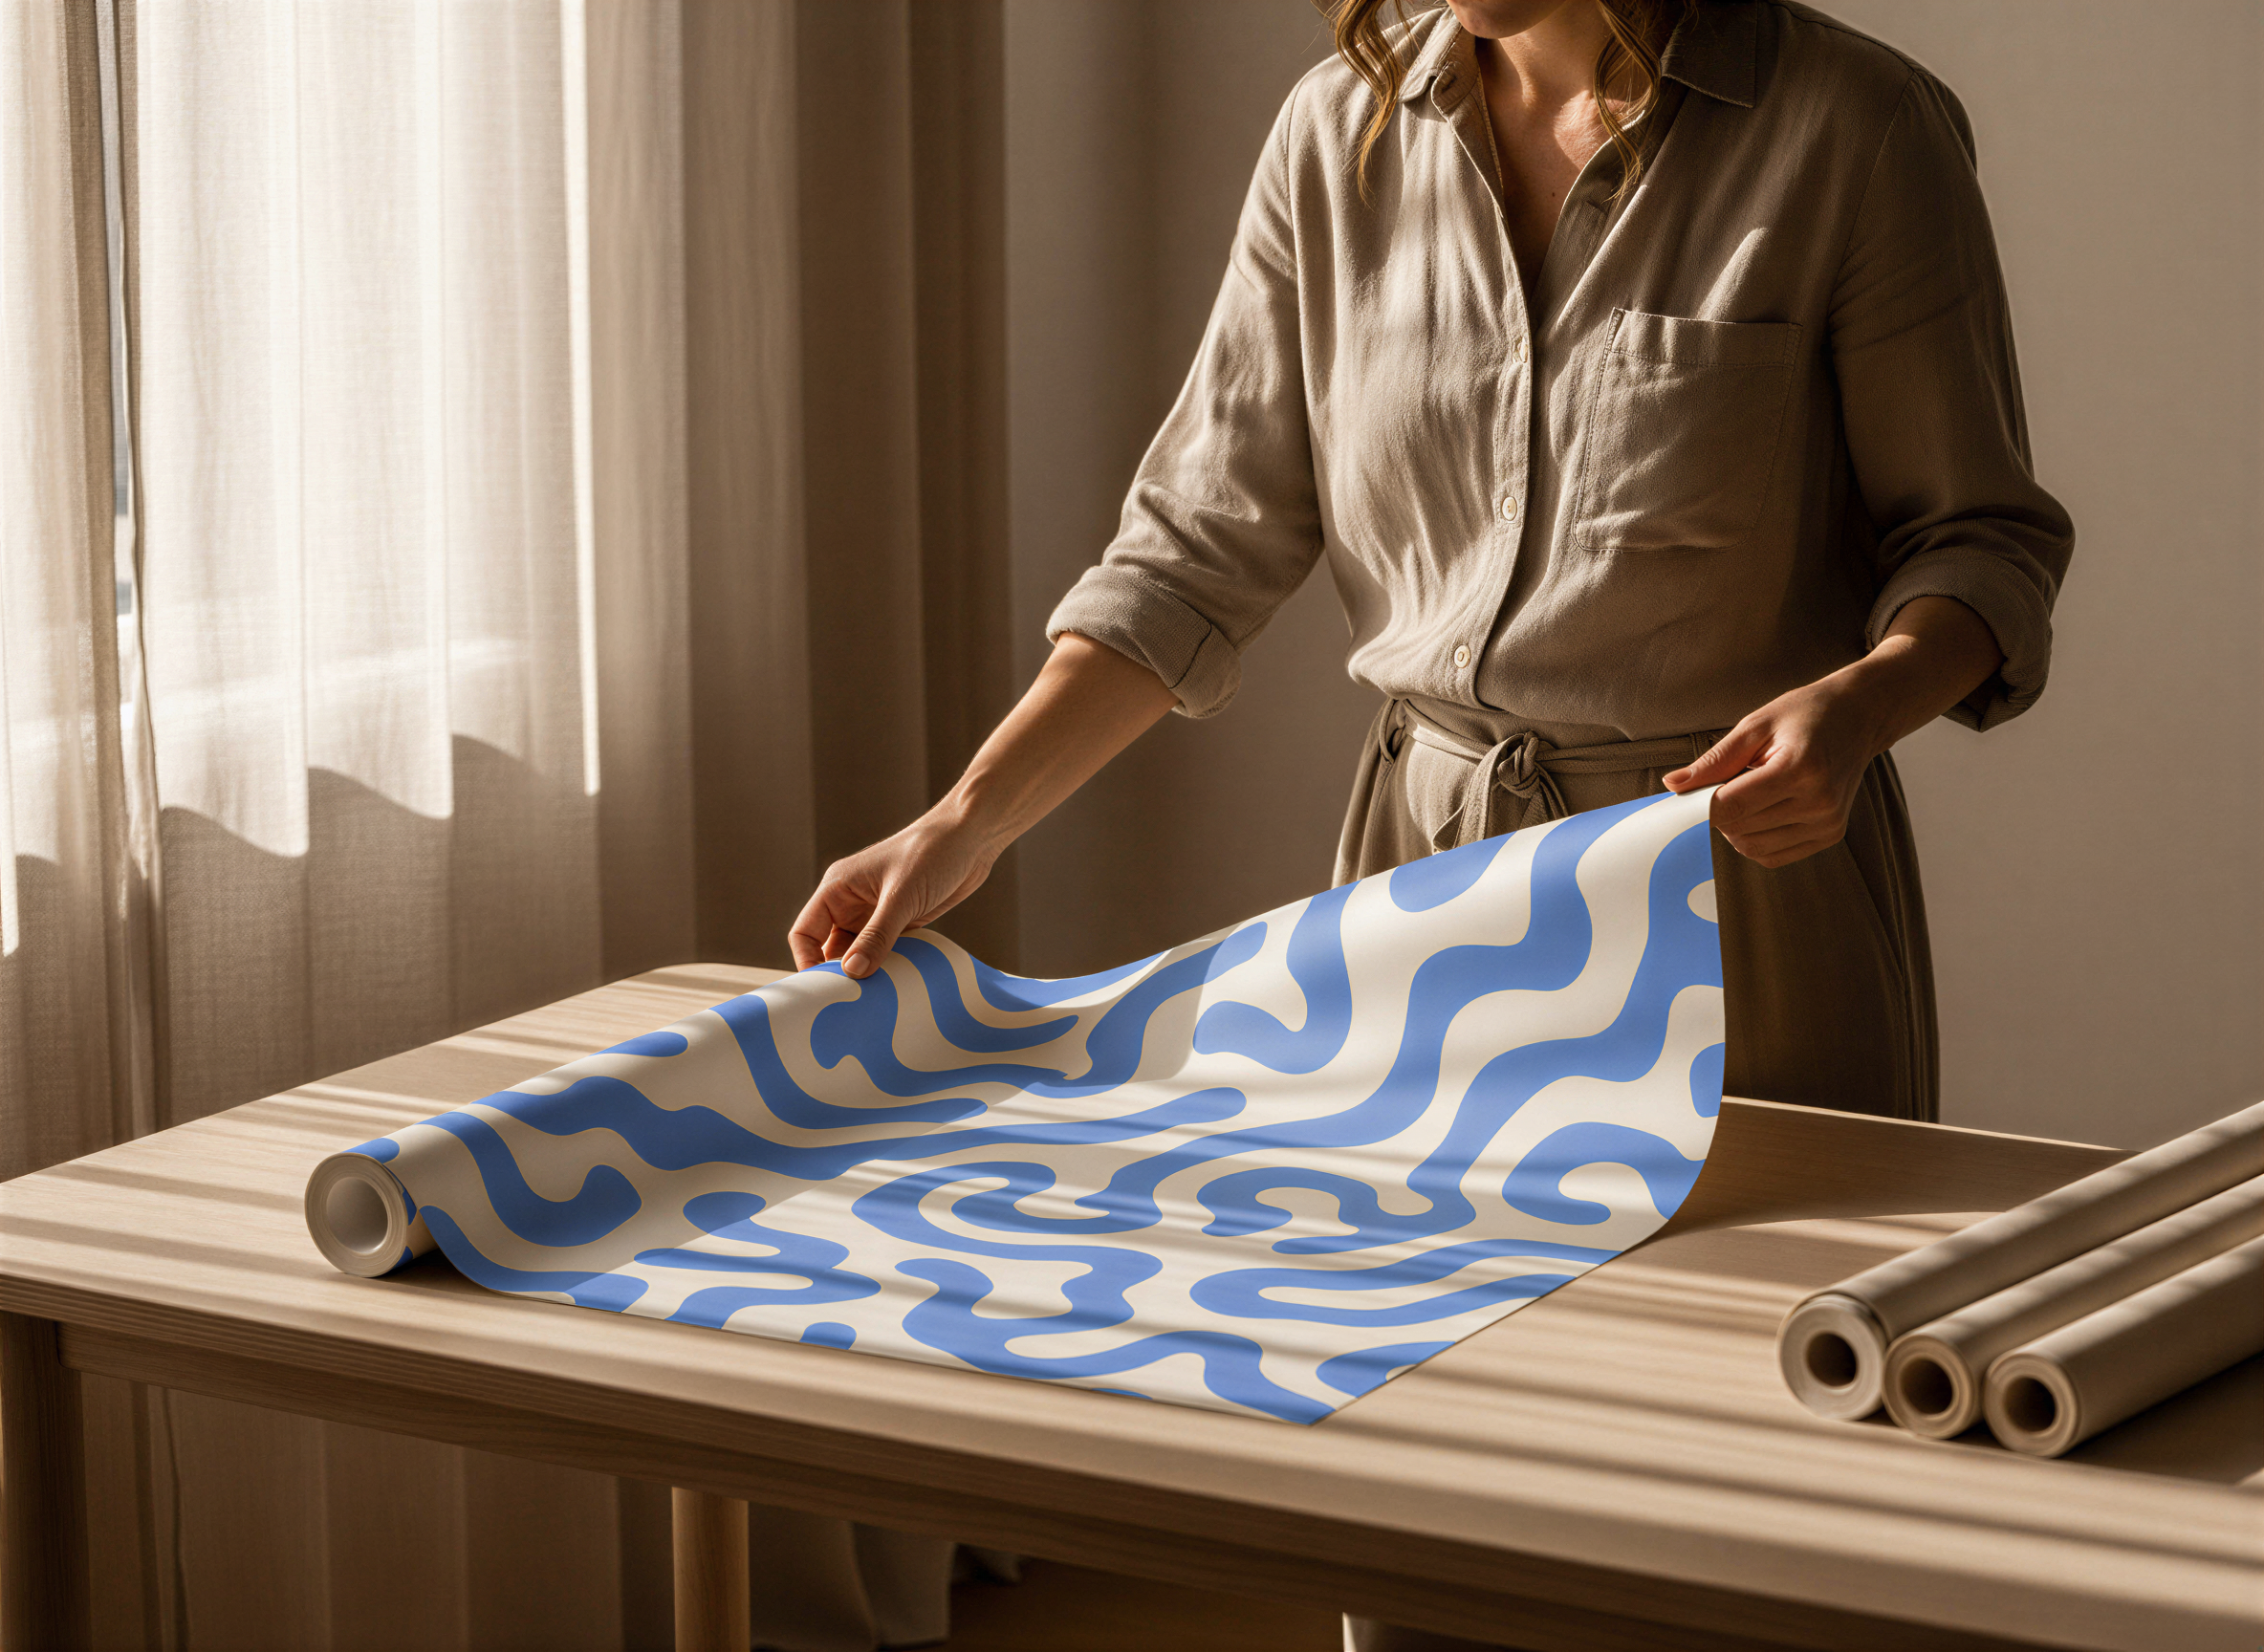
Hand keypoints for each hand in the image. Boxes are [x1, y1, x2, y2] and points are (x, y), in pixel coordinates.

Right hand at [789, 810, 998, 978]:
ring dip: (866, 973)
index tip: (822, 990)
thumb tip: (852, 972)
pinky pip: (885, 952)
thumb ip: (877, 936)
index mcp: (838, 888)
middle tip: (851, 1003)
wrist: (973, 839)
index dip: (807, 960)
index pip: (805, 932)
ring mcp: (877, 913)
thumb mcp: (902, 897)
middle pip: (830, 948)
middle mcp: (852, 902)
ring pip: (859, 953)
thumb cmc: (932, 853)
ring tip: (875, 999)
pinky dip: (888, 968)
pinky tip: (896, 985)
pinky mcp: (902, 921)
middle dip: (838, 974)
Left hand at [1663, 595, 2003, 866]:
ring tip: (1750, 792)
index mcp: (1800, 769)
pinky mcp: (1830, 835)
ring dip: (1736, 827)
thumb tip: (1673, 785)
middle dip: (1719, 812)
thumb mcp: (1756, 725)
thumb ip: (1714, 760)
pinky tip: (1762, 810)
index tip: (1696, 790)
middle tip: (1727, 783)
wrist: (1860, 717)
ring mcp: (1827, 823)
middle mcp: (1819, 802)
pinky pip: (1773, 856)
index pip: (1731, 806)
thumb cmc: (1807, 714)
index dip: (1702, 803)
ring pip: (1752, 848)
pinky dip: (1755, 839)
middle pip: (1738, 829)